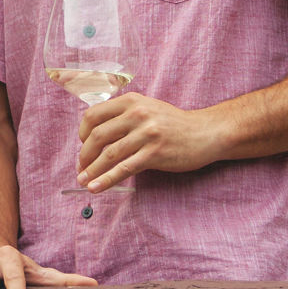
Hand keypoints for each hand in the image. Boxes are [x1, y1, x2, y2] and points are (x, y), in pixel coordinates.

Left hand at [77, 91, 219, 190]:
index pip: (93, 115)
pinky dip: (106, 179)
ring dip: (92, 170)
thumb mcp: (146, 108)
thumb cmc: (173, 123)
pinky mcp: (155, 153)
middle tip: (81, 167)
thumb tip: (94, 135)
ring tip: (82, 180)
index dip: (82, 132)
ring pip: (109, 154)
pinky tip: (96, 187)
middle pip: (98, 136)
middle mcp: (136, 114)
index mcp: (130, 101)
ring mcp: (146, 134)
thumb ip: (122, 116)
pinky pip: (124, 169)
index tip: (82, 145)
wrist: (206, 133)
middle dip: (85, 154)